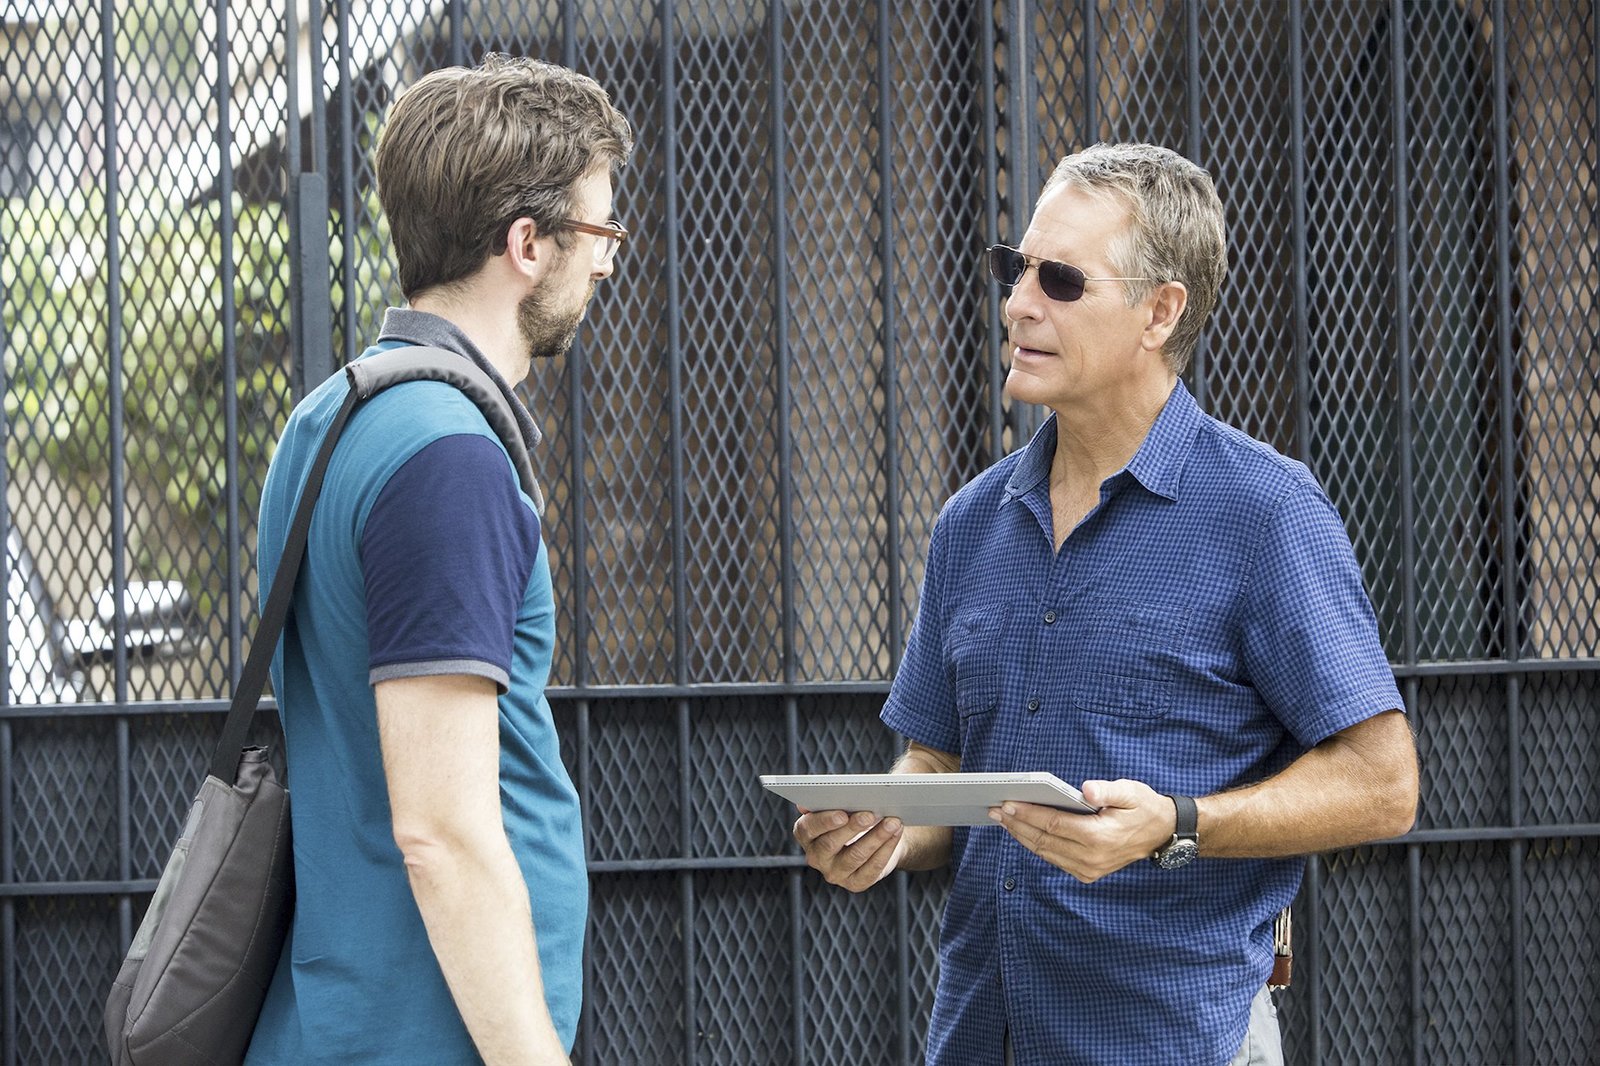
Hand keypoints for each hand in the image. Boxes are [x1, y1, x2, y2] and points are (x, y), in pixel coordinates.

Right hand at [792, 808, 904, 891]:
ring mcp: (835, 873)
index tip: (842, 813)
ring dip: (876, 837)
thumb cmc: (852, 815)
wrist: (873, 836)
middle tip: (871, 814)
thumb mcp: (838, 805)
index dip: (824, 821)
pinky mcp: (855, 883)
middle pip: (831, 844)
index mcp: (806, 835)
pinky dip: (886, 849)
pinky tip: (895, 834)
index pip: (808, 828)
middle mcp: (816, 857)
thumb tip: (810, 801)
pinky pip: (872, 868)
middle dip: (853, 828)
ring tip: (892, 822)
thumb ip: (825, 800)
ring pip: (856, 856)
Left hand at [988, 778, 1175, 882]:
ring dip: (1021, 836)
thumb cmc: (1142, 807)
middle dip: (1016, 825)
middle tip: (994, 809)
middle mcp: (1091, 858)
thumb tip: (1086, 790)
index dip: (1028, 814)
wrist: (1160, 833)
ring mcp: (1088, 870)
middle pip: (1044, 841)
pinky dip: (1035, 844)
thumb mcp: (1131, 791)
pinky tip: (1022, 831)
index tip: (1007, 803)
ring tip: (1002, 819)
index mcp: (1099, 837)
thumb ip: (1108, 790)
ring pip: (1045, 852)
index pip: (1054, 825)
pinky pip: (1054, 858)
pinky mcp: (1086, 873)